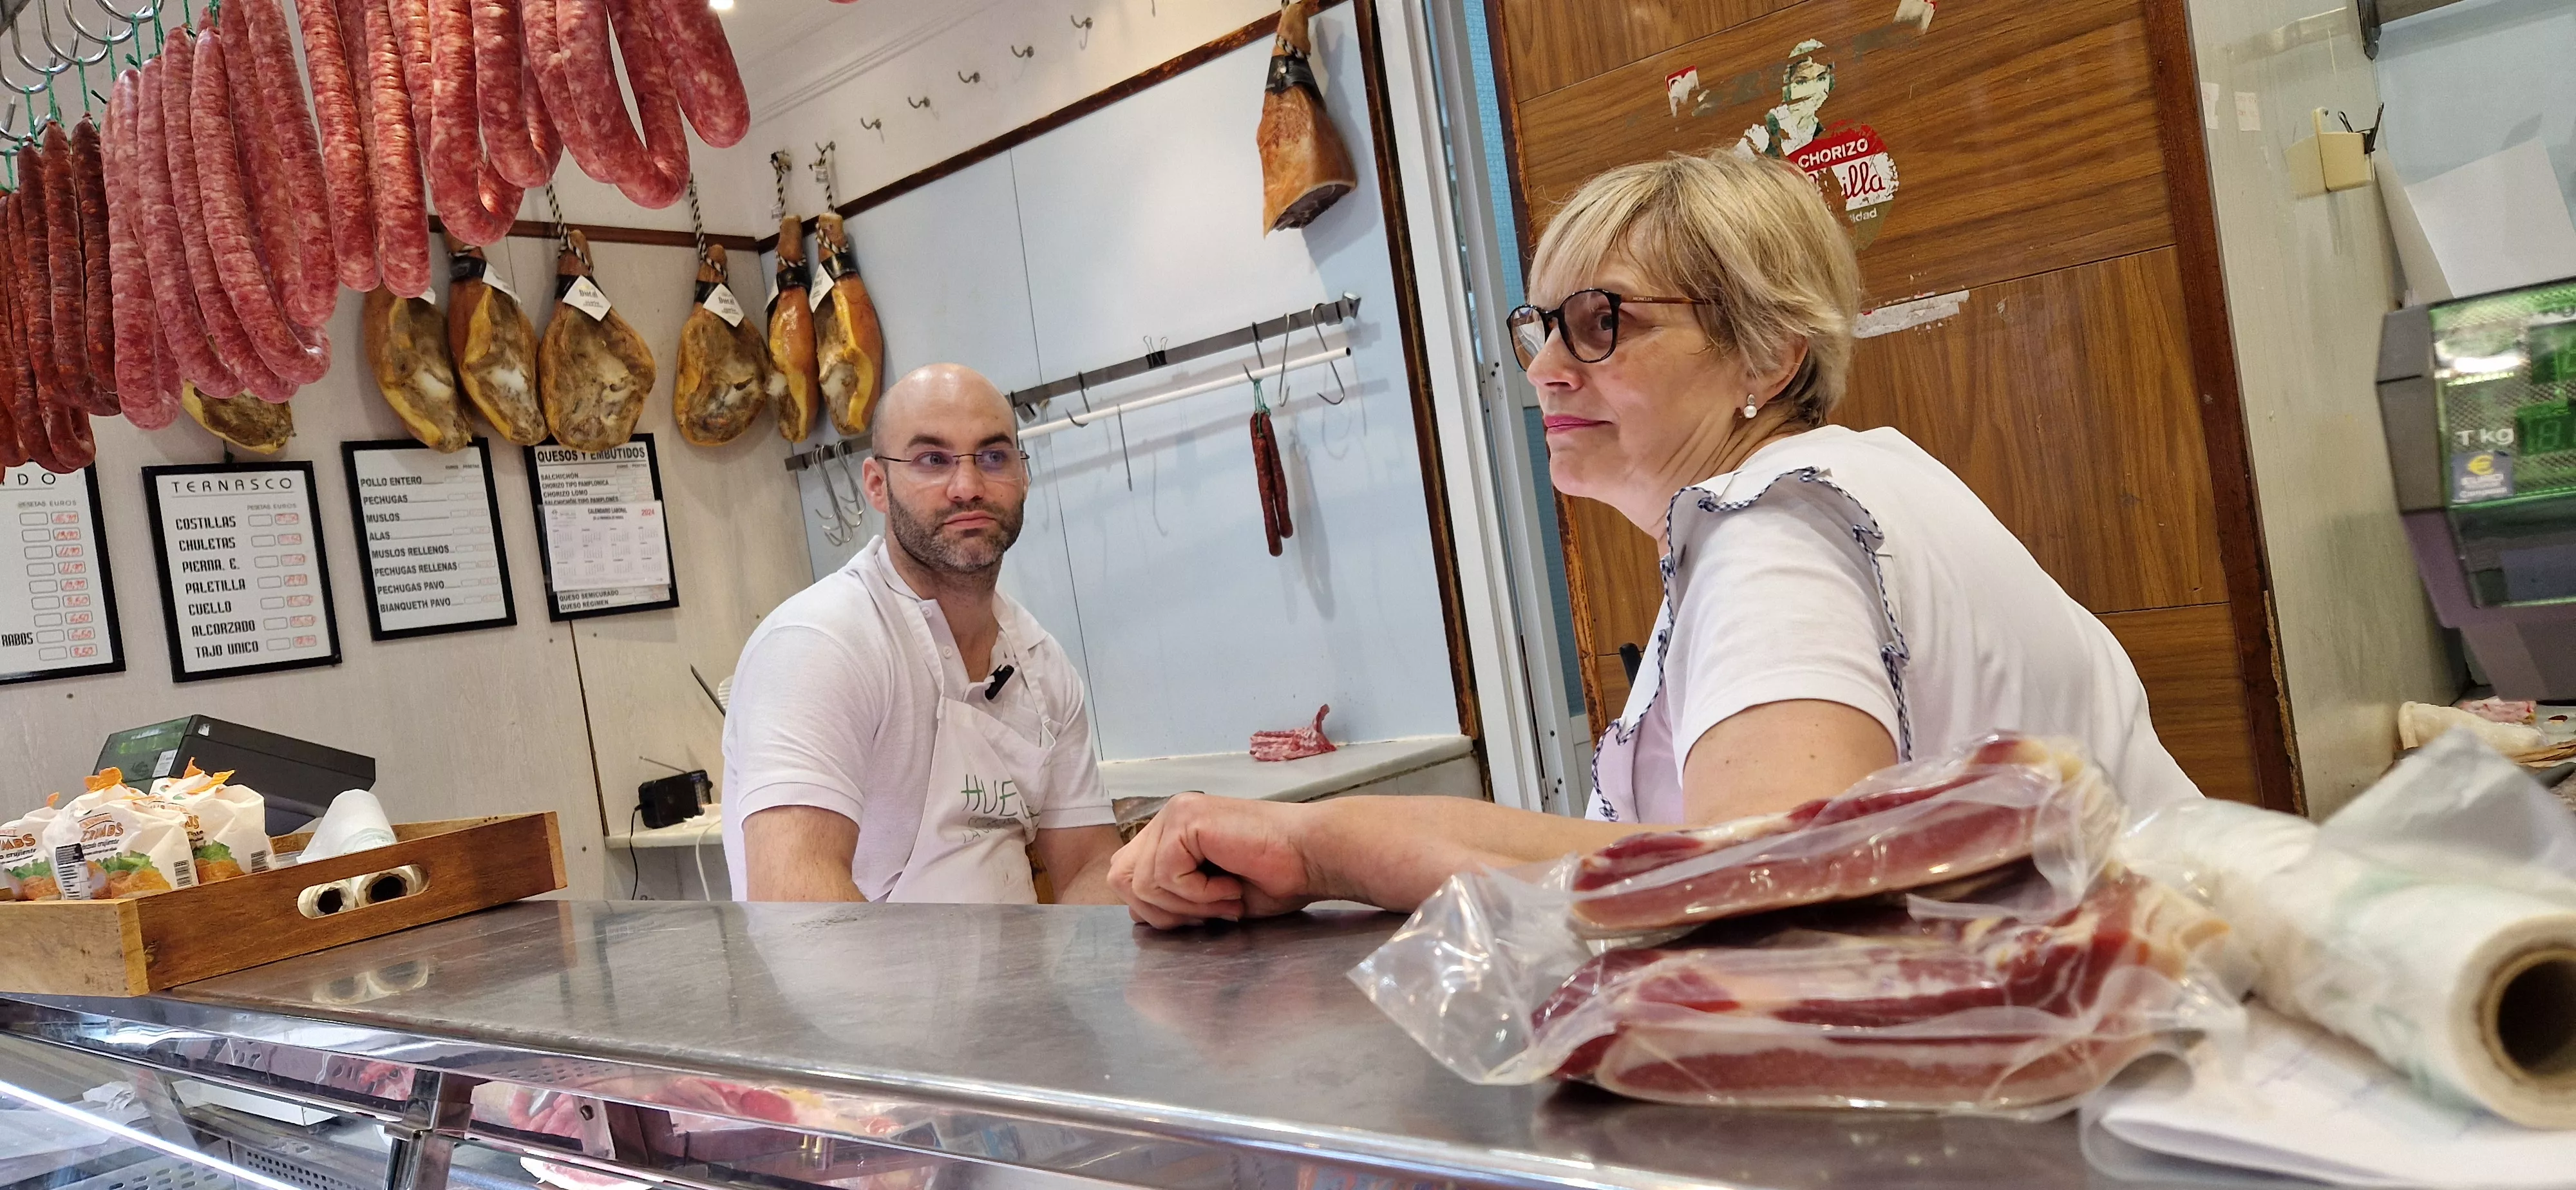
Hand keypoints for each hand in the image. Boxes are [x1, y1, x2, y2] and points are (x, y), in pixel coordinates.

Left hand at [1108, 793, 1319, 928]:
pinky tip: (1232, 885)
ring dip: (1187, 904)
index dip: (1157, 909)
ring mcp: (1176, 814)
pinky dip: (1200, 894)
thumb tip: (1135, 914)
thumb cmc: (1276, 877)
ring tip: (1227, 896)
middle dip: (1162, 910)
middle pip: (1121, 878)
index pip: (1127, 877)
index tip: (1205, 914)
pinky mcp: (1186, 819)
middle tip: (1212, 909)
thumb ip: (1172, 898)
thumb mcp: (1211, 898)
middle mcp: (1169, 818)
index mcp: (1172, 834)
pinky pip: (1166, 876)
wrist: (1313, 857)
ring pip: (1141, 882)